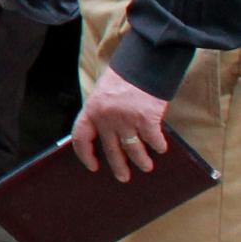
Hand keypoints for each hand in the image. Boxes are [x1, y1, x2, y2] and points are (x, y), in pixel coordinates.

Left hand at [71, 67, 171, 181]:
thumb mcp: (101, 95)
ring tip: (146, 167)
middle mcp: (106, 118)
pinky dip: (158, 146)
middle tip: (123, 177)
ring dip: (140, 161)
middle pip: (110, 149)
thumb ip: (100, 114)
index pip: (80, 138)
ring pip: (133, 149)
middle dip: (118, 166)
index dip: (84, 154)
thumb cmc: (122, 80)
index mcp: (91, 111)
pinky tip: (160, 149)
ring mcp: (126, 119)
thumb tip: (106, 137)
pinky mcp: (146, 119)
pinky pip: (153, 140)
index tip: (92, 166)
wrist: (142, 64)